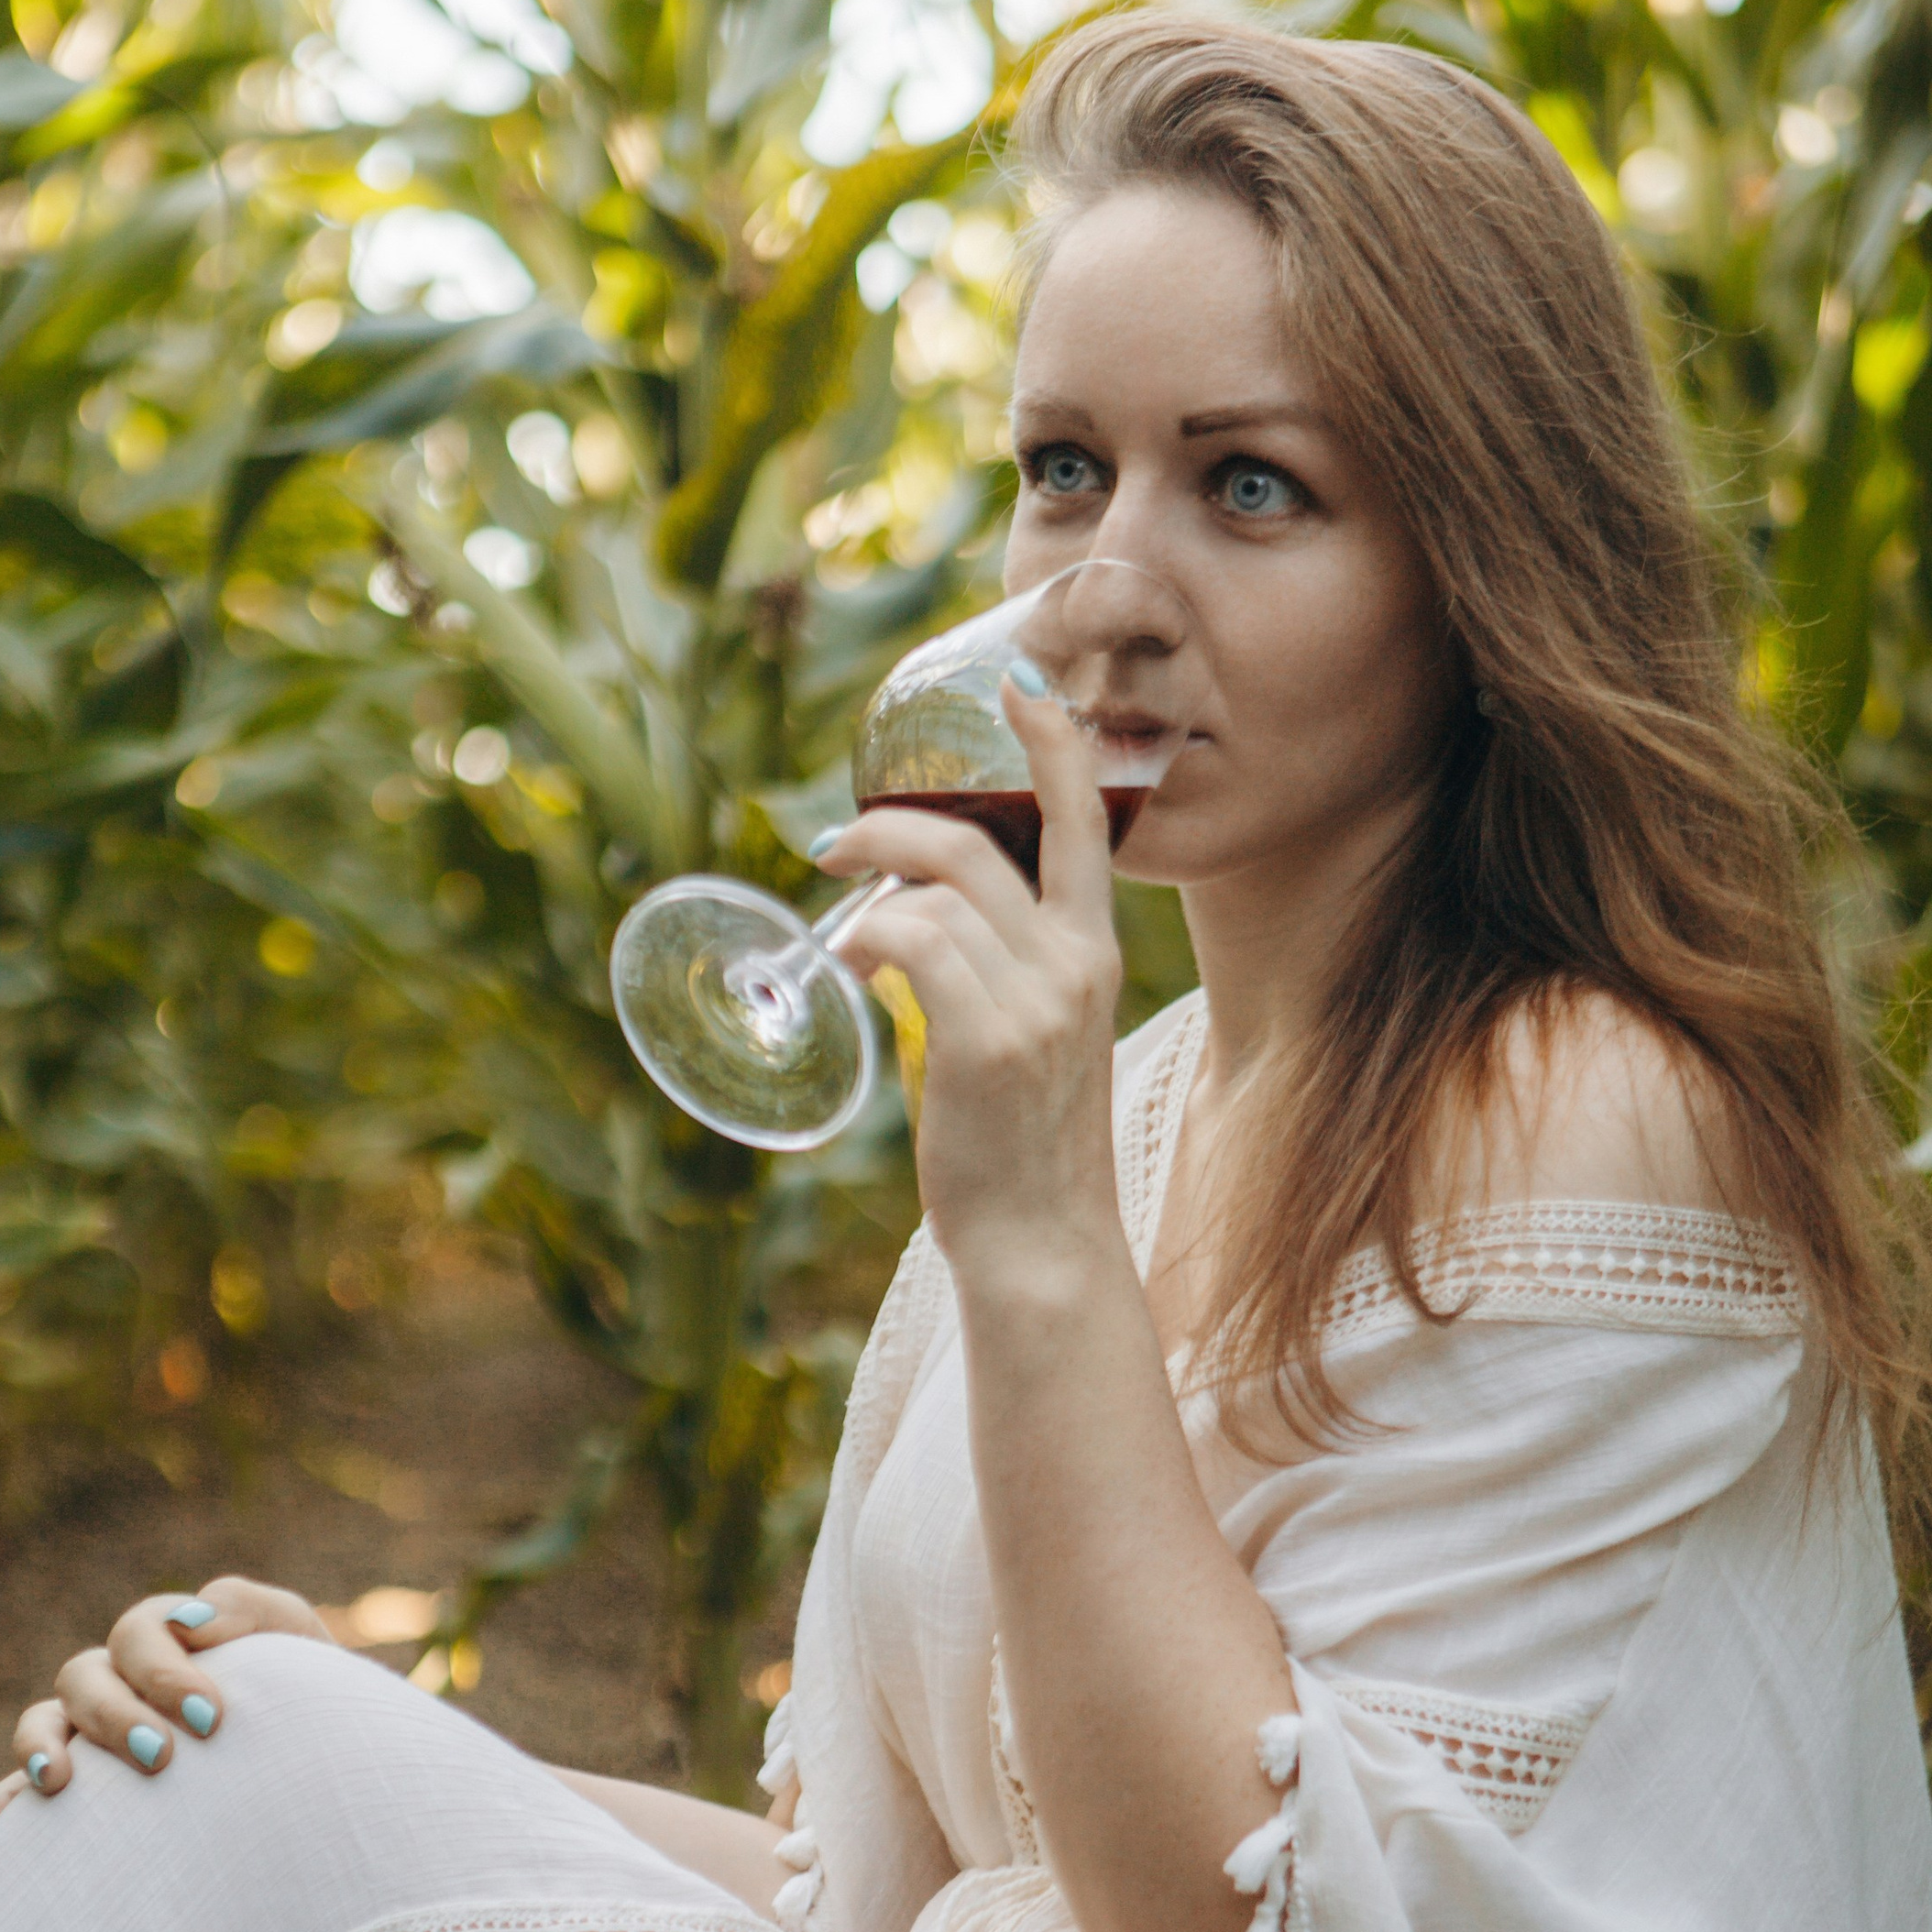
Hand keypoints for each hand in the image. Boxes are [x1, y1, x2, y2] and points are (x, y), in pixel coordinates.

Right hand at [0, 1576, 333, 1836]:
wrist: (323, 1768)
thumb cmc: (311, 1699)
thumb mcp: (298, 1644)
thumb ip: (251, 1611)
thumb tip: (193, 1620)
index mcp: (168, 1641)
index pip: (140, 1633)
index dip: (164, 1669)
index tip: (211, 1719)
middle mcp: (121, 1684)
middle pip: (85, 1678)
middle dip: (117, 1715)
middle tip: (161, 1758)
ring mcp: (93, 1739)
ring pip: (44, 1724)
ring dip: (42, 1746)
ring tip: (58, 1782)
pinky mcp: (80, 1798)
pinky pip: (20, 1794)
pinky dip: (3, 1802)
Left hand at [822, 687, 1126, 1290]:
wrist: (1044, 1243)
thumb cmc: (1026, 1145)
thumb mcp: (1039, 1039)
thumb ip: (1003, 972)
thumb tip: (914, 925)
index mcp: (1094, 953)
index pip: (1085, 821)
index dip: (1054, 744)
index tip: (1019, 688)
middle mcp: (1074, 963)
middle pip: (975, 840)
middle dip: (891, 824)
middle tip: (837, 845)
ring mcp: (1034, 999)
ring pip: (933, 892)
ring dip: (869, 892)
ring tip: (843, 929)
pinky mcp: (986, 1038)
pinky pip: (911, 940)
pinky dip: (868, 935)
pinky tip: (850, 961)